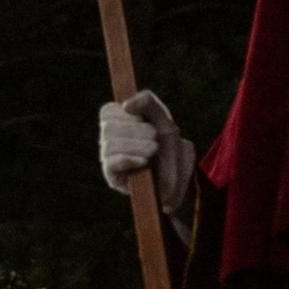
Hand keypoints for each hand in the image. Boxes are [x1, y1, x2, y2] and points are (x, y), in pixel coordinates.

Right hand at [99, 90, 194, 213]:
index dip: (126, 115)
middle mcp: (111, 141)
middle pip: (109, 126)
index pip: (108, 111)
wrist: (181, 184)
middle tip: (155, 139)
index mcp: (119, 126)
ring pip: (110, 143)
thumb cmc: (172, 152)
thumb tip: (126, 105)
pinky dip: (129, 159)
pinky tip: (143, 162)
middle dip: (136, 130)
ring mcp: (110, 160)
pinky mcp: (113, 178)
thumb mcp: (165, 121)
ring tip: (154, 151)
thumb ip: (148, 103)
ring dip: (136, 145)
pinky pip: (110, 163)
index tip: (143, 121)